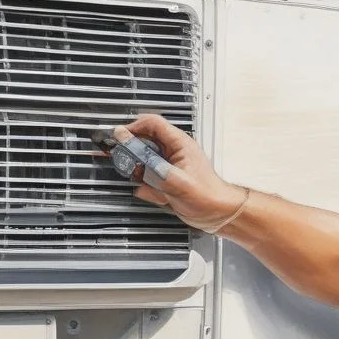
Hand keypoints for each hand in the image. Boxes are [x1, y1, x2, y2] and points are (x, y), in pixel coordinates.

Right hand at [113, 114, 247, 232]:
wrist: (219, 215)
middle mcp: (174, 151)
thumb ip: (149, 163)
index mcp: (179, 143)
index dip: (132, 128)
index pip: (151, 123)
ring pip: (145, 161)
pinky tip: (152, 194)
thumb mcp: (174, 179)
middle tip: (122, 160)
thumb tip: (129, 147)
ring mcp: (170, 166)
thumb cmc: (207, 195)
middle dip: (132, 152)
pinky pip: (149, 179)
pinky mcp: (168, 180)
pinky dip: (146, 187)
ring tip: (143, 181)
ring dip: (139, 171)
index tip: (118, 138)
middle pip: (145, 141)